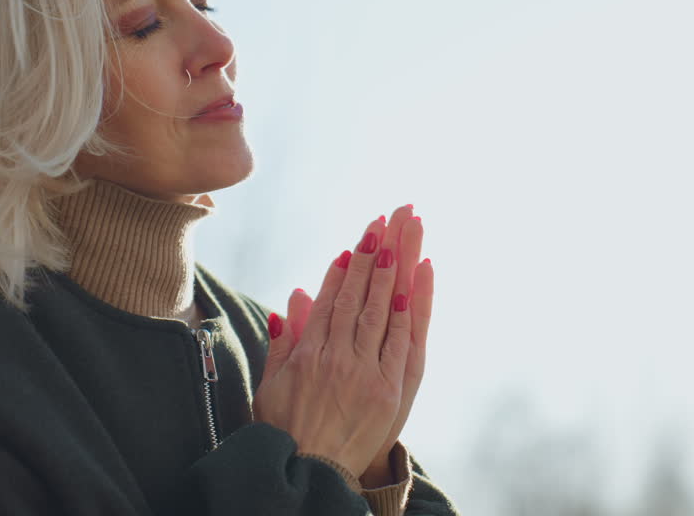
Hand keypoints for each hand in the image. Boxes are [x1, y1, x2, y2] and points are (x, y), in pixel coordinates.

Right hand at [285, 205, 434, 482]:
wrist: (309, 477)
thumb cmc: (286, 432)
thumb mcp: (273, 385)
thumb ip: (285, 340)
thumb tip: (293, 297)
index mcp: (309, 354)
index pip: (332, 299)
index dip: (347, 267)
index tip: (359, 239)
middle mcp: (338, 357)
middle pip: (361, 293)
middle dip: (376, 251)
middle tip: (389, 216)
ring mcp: (366, 372)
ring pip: (384, 307)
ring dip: (397, 264)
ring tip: (407, 230)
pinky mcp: (391, 390)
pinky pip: (405, 337)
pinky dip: (414, 304)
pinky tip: (420, 274)